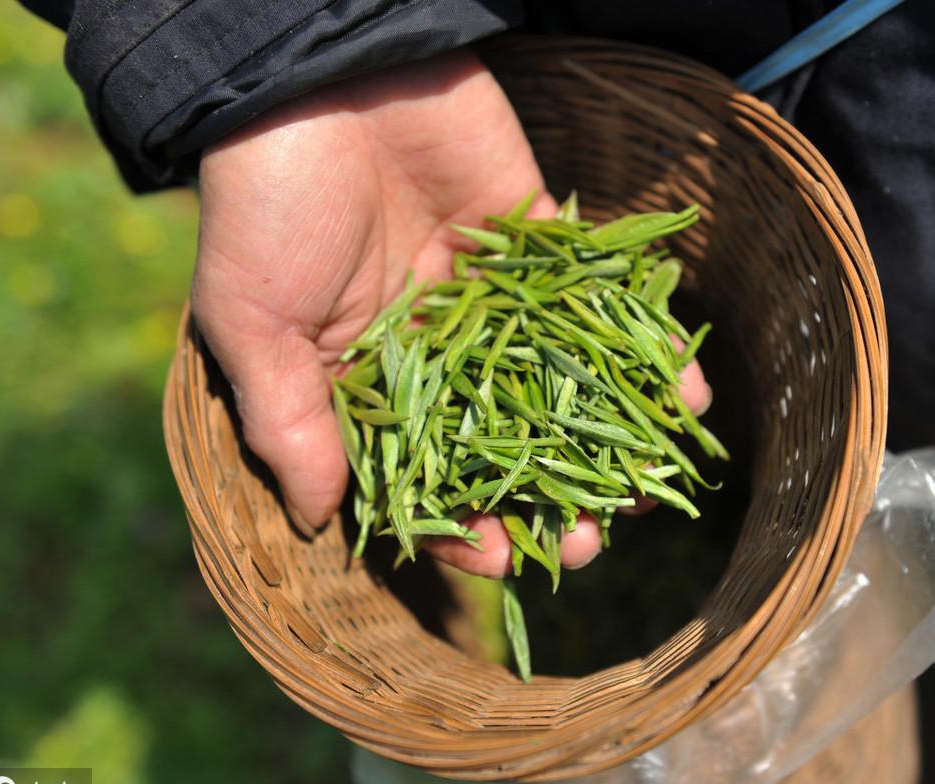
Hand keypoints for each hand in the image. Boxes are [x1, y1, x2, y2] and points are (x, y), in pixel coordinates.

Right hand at [192, 50, 710, 576]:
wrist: (318, 72)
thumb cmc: (265, 202)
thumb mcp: (252, 323)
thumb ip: (290, 422)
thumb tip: (319, 519)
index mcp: (369, 377)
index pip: (424, 474)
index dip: (463, 525)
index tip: (507, 559)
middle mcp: (438, 347)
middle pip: (506, 441)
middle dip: (550, 496)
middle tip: (593, 540)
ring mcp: (492, 298)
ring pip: (562, 384)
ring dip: (609, 437)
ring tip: (650, 488)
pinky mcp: (536, 241)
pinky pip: (598, 303)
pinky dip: (642, 344)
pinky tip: (682, 392)